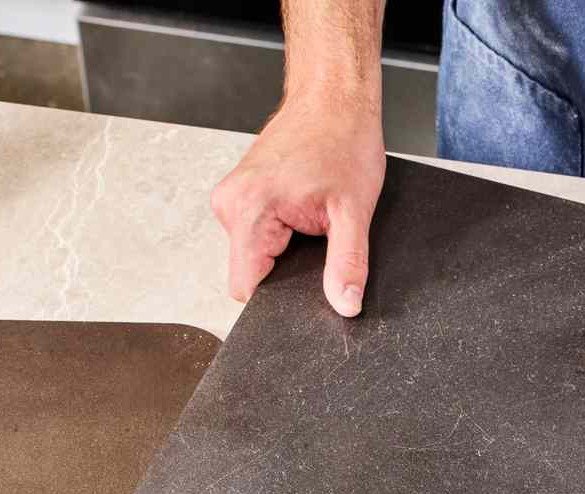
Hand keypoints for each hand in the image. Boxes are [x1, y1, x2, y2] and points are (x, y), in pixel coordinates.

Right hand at [210, 95, 384, 316]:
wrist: (334, 98)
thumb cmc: (343, 140)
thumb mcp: (354, 212)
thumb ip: (347, 264)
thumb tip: (344, 304)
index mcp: (248, 209)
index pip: (246, 287)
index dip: (279, 295)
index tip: (308, 280)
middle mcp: (230, 203)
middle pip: (251, 271)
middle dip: (287, 268)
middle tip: (319, 234)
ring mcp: (232, 196)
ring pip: (256, 252)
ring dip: (286, 247)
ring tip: (313, 215)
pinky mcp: (242, 192)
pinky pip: (258, 232)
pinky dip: (283, 231)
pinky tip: (304, 208)